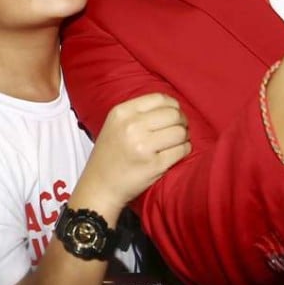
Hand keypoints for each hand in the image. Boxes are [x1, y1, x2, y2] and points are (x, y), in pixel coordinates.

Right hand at [75, 93, 190, 211]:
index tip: (174, 114)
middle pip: (174, 114)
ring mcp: (143, 146)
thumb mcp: (115, 124)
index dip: (173, 106)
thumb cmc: (110, 154)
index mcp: (122, 112)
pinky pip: (181, 150)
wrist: (99, 186)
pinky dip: (184, 150)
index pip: (160, 98)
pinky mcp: (155, 165)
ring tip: (177, 142)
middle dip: (182, 121)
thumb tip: (173, 107)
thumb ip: (139, 112)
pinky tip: (177, 152)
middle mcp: (132, 126)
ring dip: (184, 137)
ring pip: (180, 132)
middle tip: (180, 129)